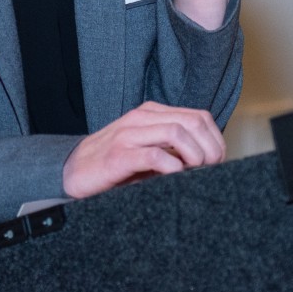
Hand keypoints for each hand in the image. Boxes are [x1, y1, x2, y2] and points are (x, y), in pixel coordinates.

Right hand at [60, 101, 225, 197]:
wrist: (73, 172)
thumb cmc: (115, 166)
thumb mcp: (149, 151)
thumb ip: (174, 149)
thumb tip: (210, 161)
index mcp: (153, 113)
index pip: (198, 117)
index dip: (216, 140)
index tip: (219, 162)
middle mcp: (142, 117)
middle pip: (192, 122)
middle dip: (210, 148)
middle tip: (212, 170)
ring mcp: (129, 134)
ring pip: (176, 133)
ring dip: (194, 155)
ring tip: (196, 173)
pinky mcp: (118, 155)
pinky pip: (153, 155)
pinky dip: (171, 167)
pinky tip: (175, 178)